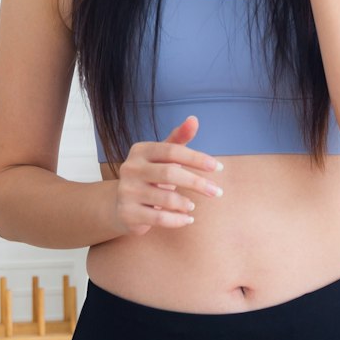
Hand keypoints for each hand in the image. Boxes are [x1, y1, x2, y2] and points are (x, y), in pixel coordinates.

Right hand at [111, 116, 223, 236]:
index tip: (218, 168)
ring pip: (166, 198)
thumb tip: (194, 119)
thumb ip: (178, 139)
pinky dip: (178, 220)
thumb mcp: (162, 157)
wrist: (121, 207)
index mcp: (140, 150)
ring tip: (192, 206)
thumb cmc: (150, 177)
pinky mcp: (128, 213)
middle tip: (217, 192)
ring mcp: (127, 191)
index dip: (197, 158)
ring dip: (185, 203)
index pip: (172, 150)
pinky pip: (159, 218)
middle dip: (197, 183)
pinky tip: (187, 219)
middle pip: (170, 173)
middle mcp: (130, 168)